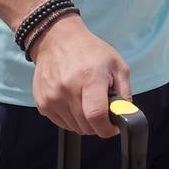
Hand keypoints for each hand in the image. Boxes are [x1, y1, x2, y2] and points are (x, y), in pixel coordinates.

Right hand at [29, 14, 131, 137]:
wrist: (57, 39)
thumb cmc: (90, 51)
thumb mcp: (117, 64)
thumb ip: (124, 92)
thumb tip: (126, 115)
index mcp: (90, 78)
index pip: (96, 116)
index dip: (107, 128)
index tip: (112, 127)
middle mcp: (68, 89)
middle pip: (86, 126)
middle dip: (98, 124)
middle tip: (101, 109)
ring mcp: (52, 98)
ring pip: (73, 127)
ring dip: (84, 122)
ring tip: (86, 101)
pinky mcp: (42, 103)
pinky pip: (61, 123)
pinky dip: (70, 119)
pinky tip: (74, 101)